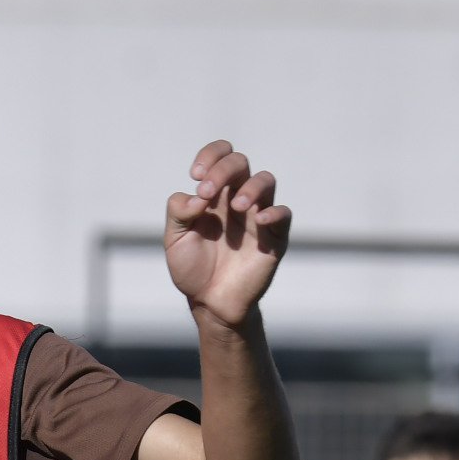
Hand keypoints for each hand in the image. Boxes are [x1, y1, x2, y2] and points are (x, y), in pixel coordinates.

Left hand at [163, 140, 289, 328]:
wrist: (210, 303)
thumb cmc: (193, 269)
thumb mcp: (175, 239)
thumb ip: (178, 212)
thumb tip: (196, 196)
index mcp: (215, 194)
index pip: (220, 156)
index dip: (210, 156)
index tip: (195, 176)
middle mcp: (237, 199)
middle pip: (240, 163)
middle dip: (223, 170)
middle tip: (206, 193)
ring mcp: (257, 216)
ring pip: (266, 180)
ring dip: (251, 187)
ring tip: (236, 206)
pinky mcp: (274, 237)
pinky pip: (283, 214)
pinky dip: (274, 212)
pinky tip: (258, 221)